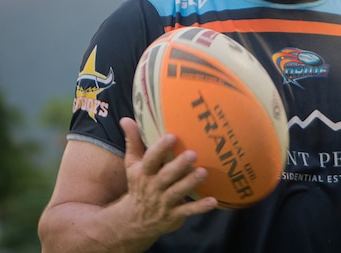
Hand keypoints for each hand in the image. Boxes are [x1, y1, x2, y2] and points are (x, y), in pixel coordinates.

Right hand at [119, 117, 217, 236]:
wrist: (134, 221)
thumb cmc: (139, 184)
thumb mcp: (132, 164)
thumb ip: (133, 141)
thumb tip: (126, 118)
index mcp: (143, 173)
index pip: (150, 159)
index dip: (160, 149)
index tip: (172, 136)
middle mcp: (153, 187)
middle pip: (166, 176)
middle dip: (179, 166)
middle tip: (193, 154)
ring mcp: (164, 202)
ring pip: (178, 192)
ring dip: (190, 183)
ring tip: (203, 172)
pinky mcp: (174, 215)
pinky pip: (188, 211)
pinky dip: (200, 207)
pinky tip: (214, 201)